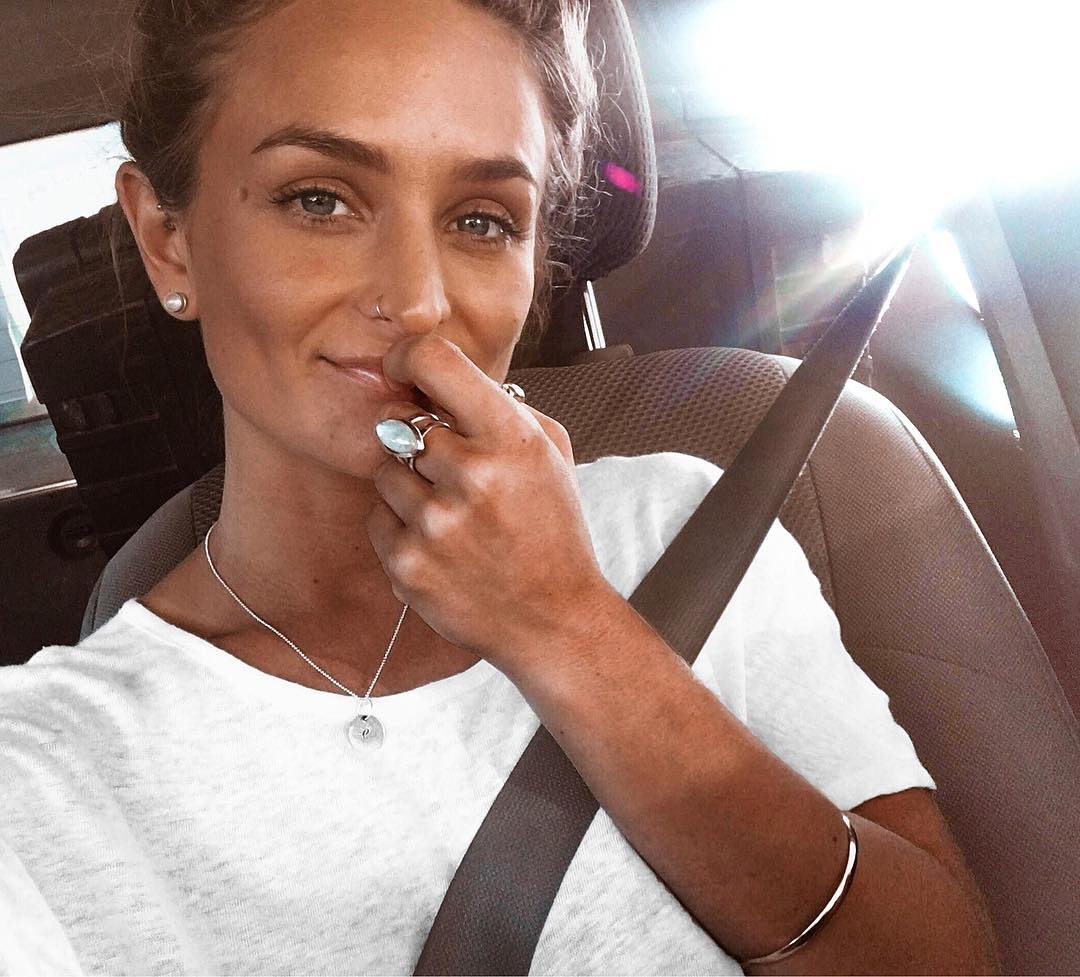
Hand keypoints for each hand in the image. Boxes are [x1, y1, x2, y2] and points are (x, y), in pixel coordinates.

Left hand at [366, 334, 613, 671]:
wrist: (554, 617)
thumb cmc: (551, 529)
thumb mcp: (550, 452)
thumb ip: (499, 406)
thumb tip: (436, 376)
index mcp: (512, 438)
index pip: (433, 359)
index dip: (407, 357)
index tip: (404, 370)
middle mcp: (472, 475)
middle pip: (399, 422)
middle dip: (416, 440)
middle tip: (447, 468)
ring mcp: (436, 523)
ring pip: (384, 472)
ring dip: (409, 486)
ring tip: (451, 514)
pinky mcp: (408, 565)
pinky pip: (377, 518)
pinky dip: (401, 527)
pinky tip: (440, 544)